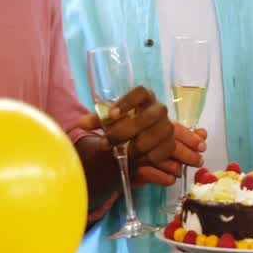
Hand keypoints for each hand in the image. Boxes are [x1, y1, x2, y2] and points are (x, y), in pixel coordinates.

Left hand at [76, 85, 206, 186]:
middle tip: (108, 142)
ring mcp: (168, 126)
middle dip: (125, 132)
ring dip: (136, 147)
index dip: (127, 102)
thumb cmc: (124, 123)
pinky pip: (162, 152)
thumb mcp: (109, 119)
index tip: (111, 115)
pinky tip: (136, 159)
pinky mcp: (171, 143)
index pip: (140, 92)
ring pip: (155, 136)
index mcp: (145, 97)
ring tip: (122, 153)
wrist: (139, 136)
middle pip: (147, 117)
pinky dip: (147, 157)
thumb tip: (81, 123)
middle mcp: (159, 109)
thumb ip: (96, 119)